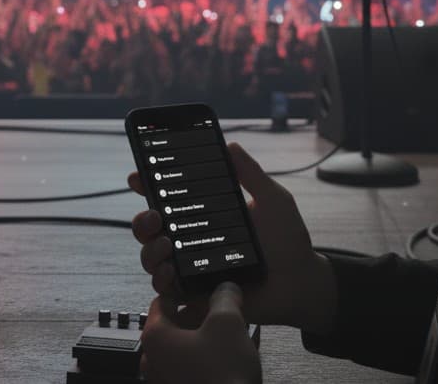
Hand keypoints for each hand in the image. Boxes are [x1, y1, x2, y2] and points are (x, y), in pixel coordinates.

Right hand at [128, 142, 335, 331]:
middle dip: (141, 220)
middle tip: (155, 215)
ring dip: (149, 250)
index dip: (147, 185)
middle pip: (148, 228)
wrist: (299, 282)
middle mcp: (190, 239)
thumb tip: (230, 144)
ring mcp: (189, 267)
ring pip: (150, 257)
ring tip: (166, 244)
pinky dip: (160, 280)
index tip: (138, 177)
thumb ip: (251, 173)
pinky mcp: (193, 293)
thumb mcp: (272, 200)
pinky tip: (171, 272)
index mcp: (203, 214)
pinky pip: (164, 288)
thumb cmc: (287, 240)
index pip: (166, 197)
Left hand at [140, 283, 260, 383]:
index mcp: (155, 336)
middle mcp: (153, 359)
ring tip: (236, 331)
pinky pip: (193, 368)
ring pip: (186, 348)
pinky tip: (235, 356)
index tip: (202, 285)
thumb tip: (226, 288)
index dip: (184, 289)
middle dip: (201, 315)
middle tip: (224, 308)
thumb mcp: (228, 324)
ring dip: (209, 337)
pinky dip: (210, 358)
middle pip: (175, 325)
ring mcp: (165, 380)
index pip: (161, 300)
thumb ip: (225, 298)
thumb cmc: (223, 373)